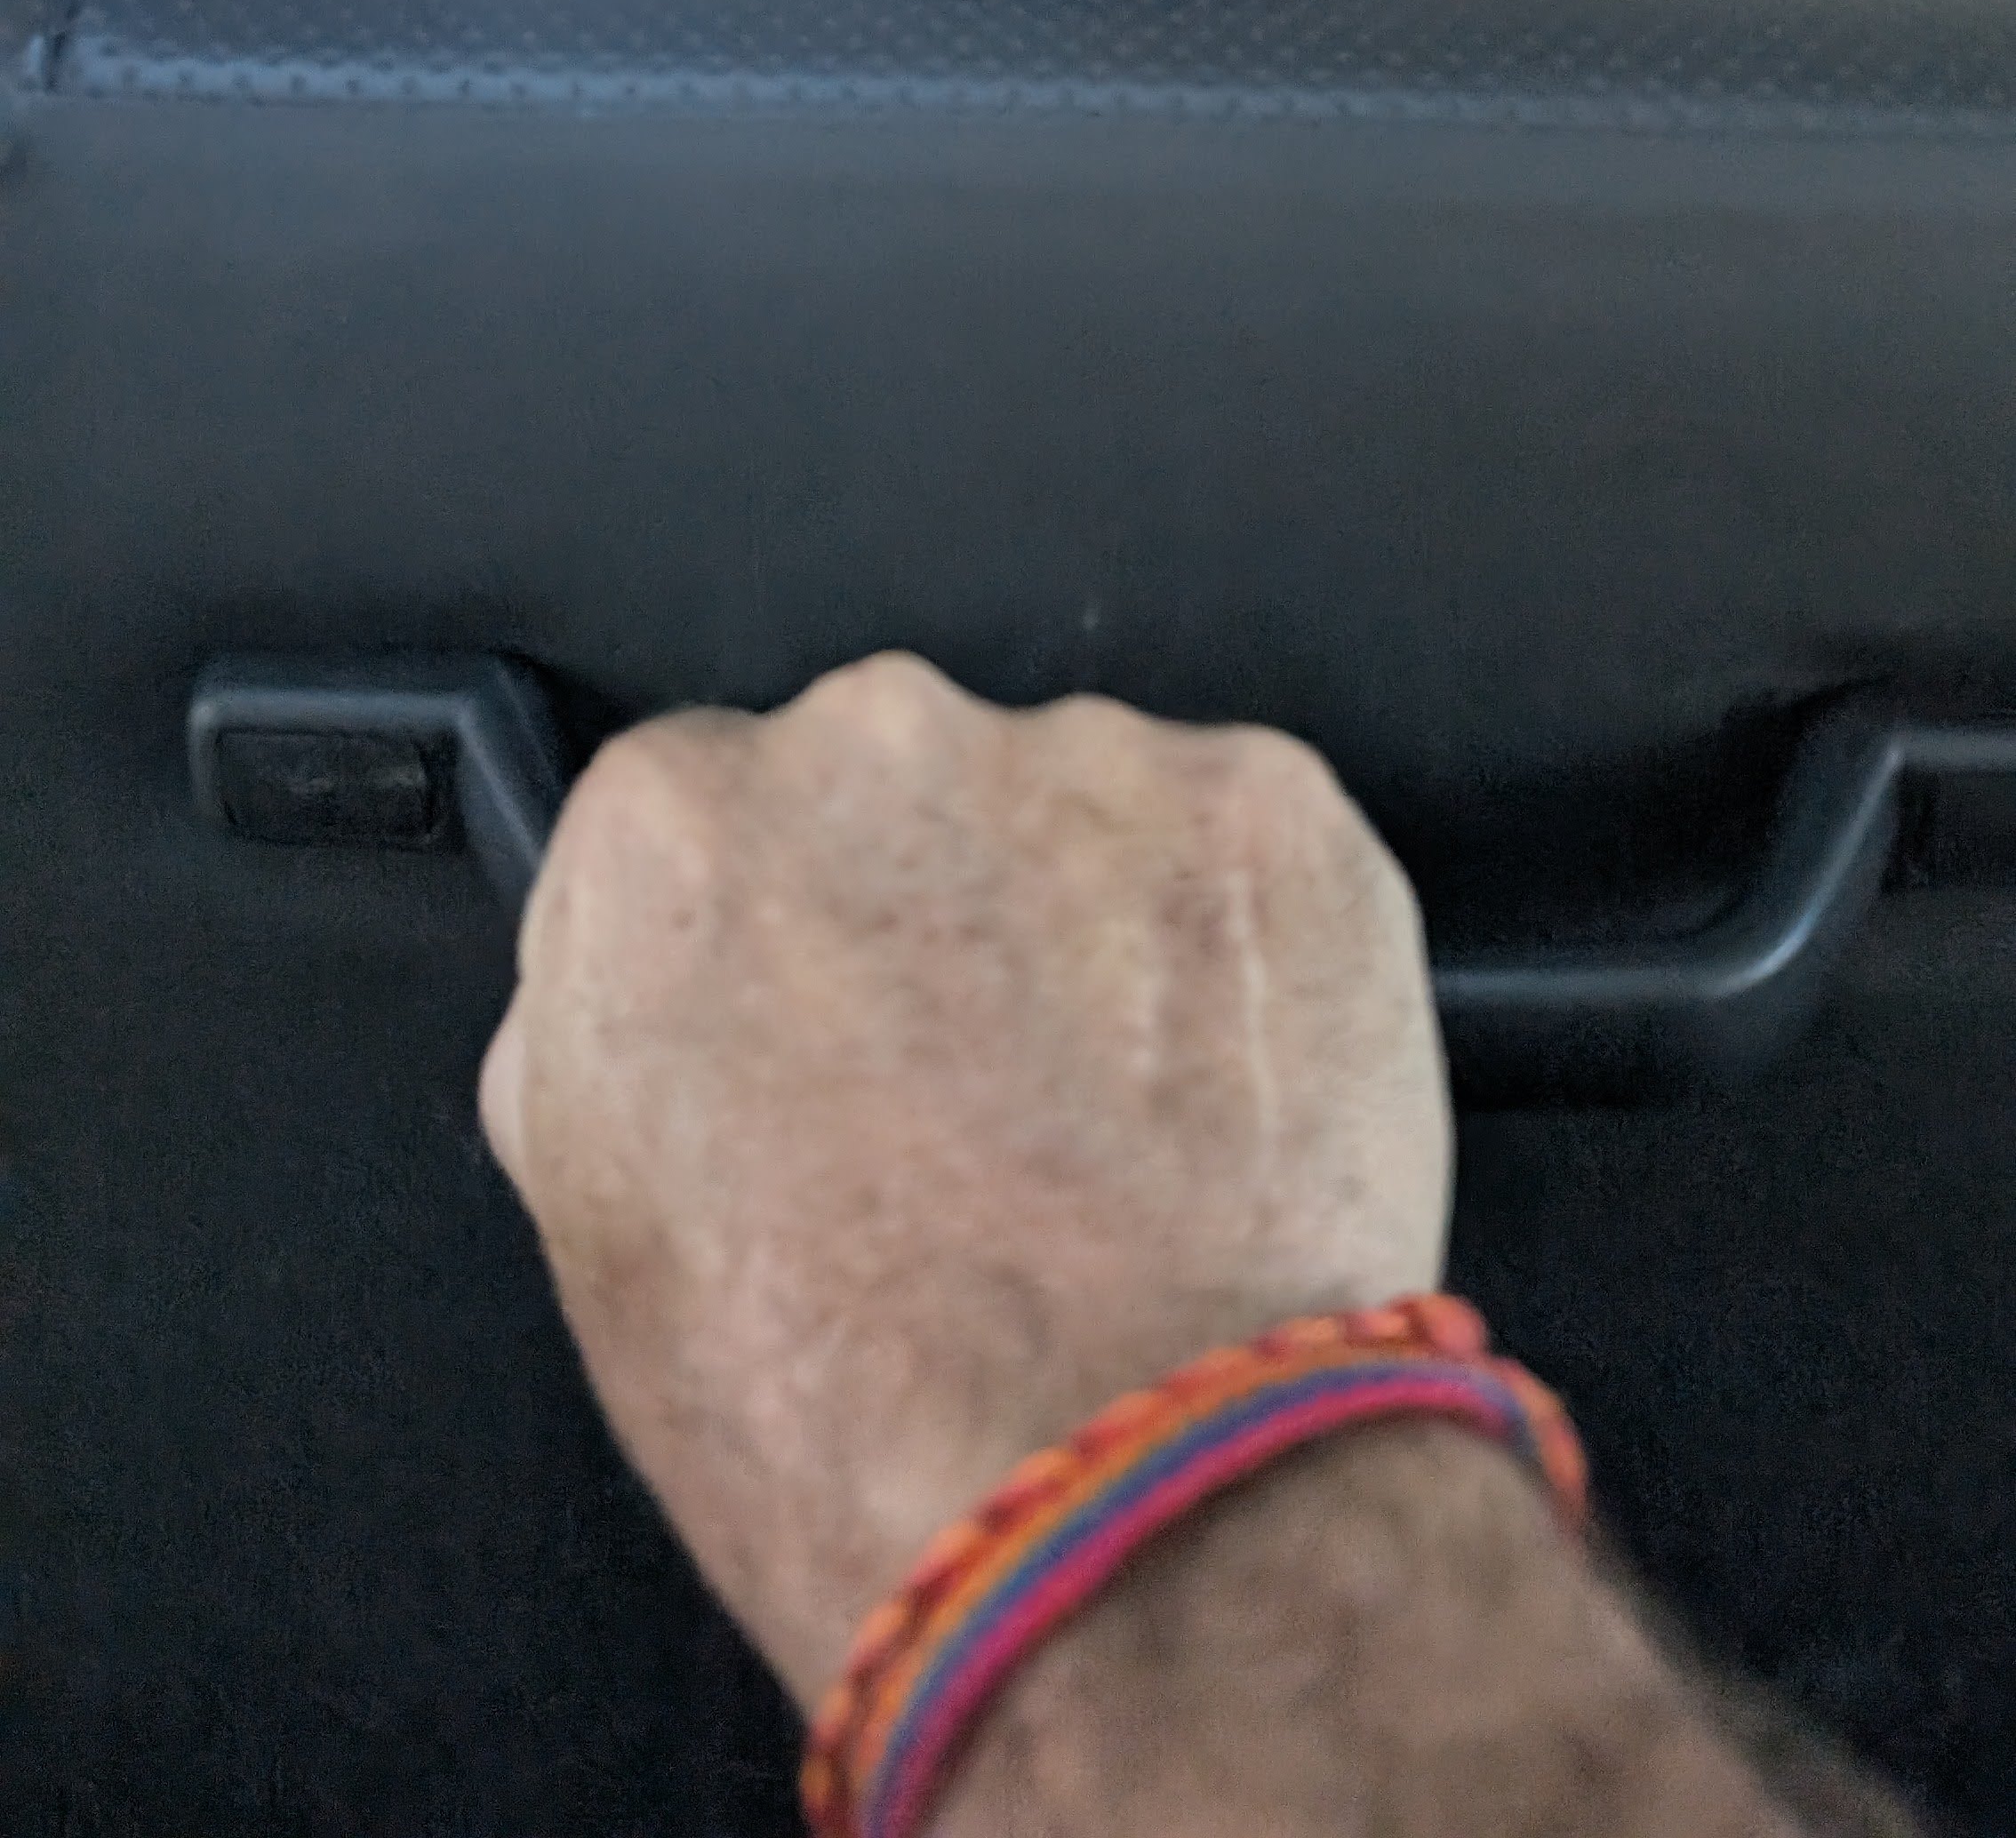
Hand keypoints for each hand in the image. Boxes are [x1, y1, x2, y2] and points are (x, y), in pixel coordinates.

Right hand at [480, 654, 1448, 1707]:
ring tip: (1124, 1131)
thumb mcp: (601, 1224)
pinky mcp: (1272, 808)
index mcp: (669, 828)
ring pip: (1080, 810)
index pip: (710, 809)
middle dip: (936, 900)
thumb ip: (604, 1026)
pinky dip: (1247, 953)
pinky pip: (1244, 852)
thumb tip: (660, 977)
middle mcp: (868, 737)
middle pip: (896, 778)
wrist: (1111, 1500)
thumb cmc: (835, 1411)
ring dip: (1097, 926)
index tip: (829, 1031)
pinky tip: (1230, 1104)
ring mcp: (1088, 760)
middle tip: (986, 1095)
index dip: (778, 936)